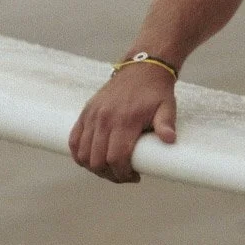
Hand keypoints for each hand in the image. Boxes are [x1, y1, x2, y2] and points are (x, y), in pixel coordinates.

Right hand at [68, 64, 177, 184]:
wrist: (142, 67)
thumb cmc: (156, 91)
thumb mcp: (167, 106)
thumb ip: (166, 124)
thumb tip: (170, 140)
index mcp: (125, 119)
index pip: (116, 157)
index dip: (123, 173)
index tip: (134, 177)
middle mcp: (105, 118)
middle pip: (97, 160)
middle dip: (110, 174)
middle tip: (124, 175)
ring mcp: (93, 115)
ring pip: (83, 153)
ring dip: (94, 167)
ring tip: (110, 169)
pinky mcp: (86, 112)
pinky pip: (74, 139)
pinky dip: (79, 154)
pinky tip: (91, 160)